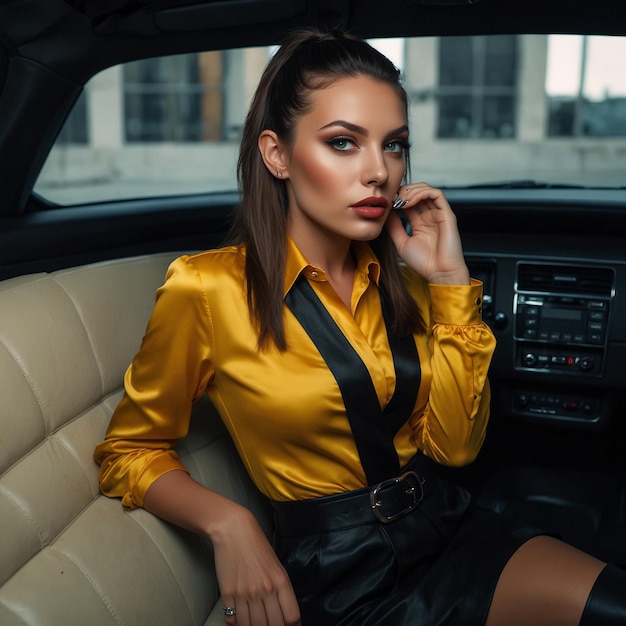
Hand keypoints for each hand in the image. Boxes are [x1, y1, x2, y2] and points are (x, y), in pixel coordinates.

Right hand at [212, 506, 300, 625]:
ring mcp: (245, 593)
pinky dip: (237, 622)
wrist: (234, 531)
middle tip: (270, 623)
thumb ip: (280, 589)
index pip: (291, 616)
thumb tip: (283, 612)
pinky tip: (240, 618)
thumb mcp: (276, 565)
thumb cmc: (256, 545)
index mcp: (280, 581)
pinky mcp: (228, 593)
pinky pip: (233, 620)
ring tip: (255, 622)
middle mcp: (264, 589)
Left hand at [386, 182, 469, 284]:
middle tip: (392, 199)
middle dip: (402, 192)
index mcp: (420, 222)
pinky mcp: (447, 214)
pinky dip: (421, 193)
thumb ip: (394, 226)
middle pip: (417, 192)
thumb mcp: (401, 242)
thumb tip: (385, 212)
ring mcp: (438, 214)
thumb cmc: (424, 263)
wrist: (440, 274)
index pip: (408, 202)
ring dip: (411, 191)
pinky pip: (436, 194)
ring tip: (400, 201)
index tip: (385, 203)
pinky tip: (409, 202)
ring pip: (426, 189)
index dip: (396, 198)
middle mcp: (429, 216)